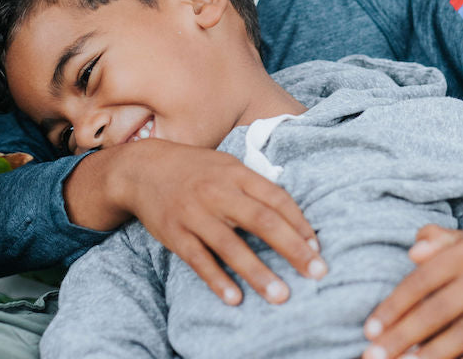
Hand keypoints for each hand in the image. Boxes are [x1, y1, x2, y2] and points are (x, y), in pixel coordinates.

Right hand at [68, 139, 326, 304]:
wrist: (144, 168)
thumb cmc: (195, 168)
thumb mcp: (226, 165)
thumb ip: (254, 185)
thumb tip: (291, 212)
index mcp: (236, 173)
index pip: (276, 198)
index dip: (299, 223)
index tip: (316, 247)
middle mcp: (218, 192)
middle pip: (261, 221)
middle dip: (292, 248)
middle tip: (317, 272)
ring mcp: (195, 213)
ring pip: (230, 246)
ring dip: (258, 273)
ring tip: (281, 295)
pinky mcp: (175, 233)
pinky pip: (199, 260)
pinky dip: (217, 279)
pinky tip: (234, 298)